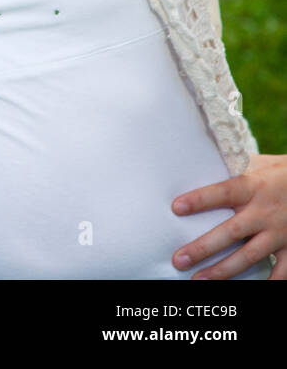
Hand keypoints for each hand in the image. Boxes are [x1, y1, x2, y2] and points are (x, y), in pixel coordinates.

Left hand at [171, 153, 286, 278]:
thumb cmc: (279, 172)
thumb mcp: (256, 164)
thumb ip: (229, 168)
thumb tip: (197, 163)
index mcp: (252, 186)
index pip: (222, 193)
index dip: (200, 200)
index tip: (175, 208)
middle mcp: (264, 211)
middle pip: (230, 232)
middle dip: (203, 248)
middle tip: (179, 260)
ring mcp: (280, 232)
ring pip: (249, 255)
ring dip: (223, 270)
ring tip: (199, 279)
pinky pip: (282, 269)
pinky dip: (269, 281)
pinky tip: (249, 290)